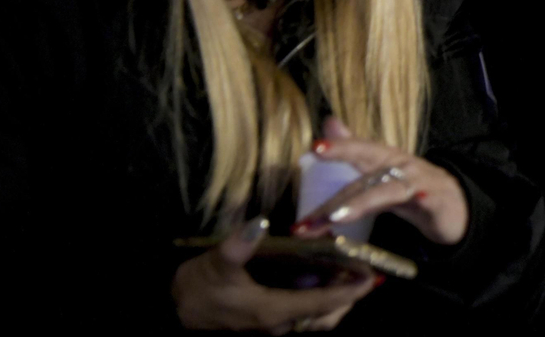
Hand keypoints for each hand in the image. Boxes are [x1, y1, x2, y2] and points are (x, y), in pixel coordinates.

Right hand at [171, 217, 374, 332]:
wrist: (171, 311)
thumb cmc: (197, 287)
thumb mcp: (216, 262)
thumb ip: (239, 244)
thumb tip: (260, 222)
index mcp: (273, 310)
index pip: (323, 303)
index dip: (350, 291)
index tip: (373, 277)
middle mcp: (279, 322)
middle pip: (327, 314)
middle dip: (349, 296)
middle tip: (366, 271)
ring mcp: (273, 323)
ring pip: (316, 316)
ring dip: (335, 298)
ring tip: (350, 270)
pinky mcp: (266, 317)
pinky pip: (303, 311)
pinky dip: (318, 296)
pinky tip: (321, 273)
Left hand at [294, 118, 469, 245]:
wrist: (455, 204)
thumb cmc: (410, 186)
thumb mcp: (381, 169)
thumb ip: (354, 151)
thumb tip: (329, 121)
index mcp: (384, 158)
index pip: (359, 150)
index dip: (340, 147)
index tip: (315, 147)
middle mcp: (400, 166)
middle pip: (368, 175)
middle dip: (338, 195)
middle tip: (312, 214)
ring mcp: (419, 182)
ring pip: (389, 190)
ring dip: (363, 202)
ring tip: (337, 217)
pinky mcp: (436, 201)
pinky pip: (427, 199)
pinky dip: (422, 197)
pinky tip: (417, 198)